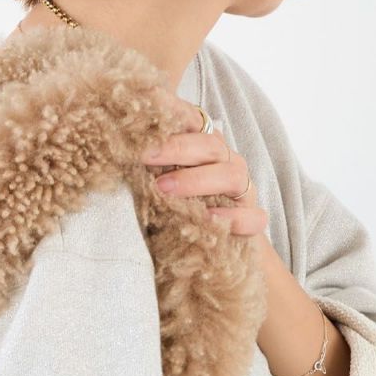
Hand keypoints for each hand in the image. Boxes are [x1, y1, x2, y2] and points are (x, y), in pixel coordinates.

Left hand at [142, 94, 271, 243]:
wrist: (204, 251)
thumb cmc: (176, 211)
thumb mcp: (158, 185)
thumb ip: (150, 165)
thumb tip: (122, 146)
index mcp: (206, 150)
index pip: (197, 124)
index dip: (171, 124)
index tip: (140, 132)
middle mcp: (227, 165)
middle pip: (212, 147)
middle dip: (177, 149)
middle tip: (145, 156)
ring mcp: (243, 192)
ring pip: (232, 176)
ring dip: (197, 180)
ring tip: (164, 189)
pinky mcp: (252, 221)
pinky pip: (253, 217)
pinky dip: (233, 218)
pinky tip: (207, 218)